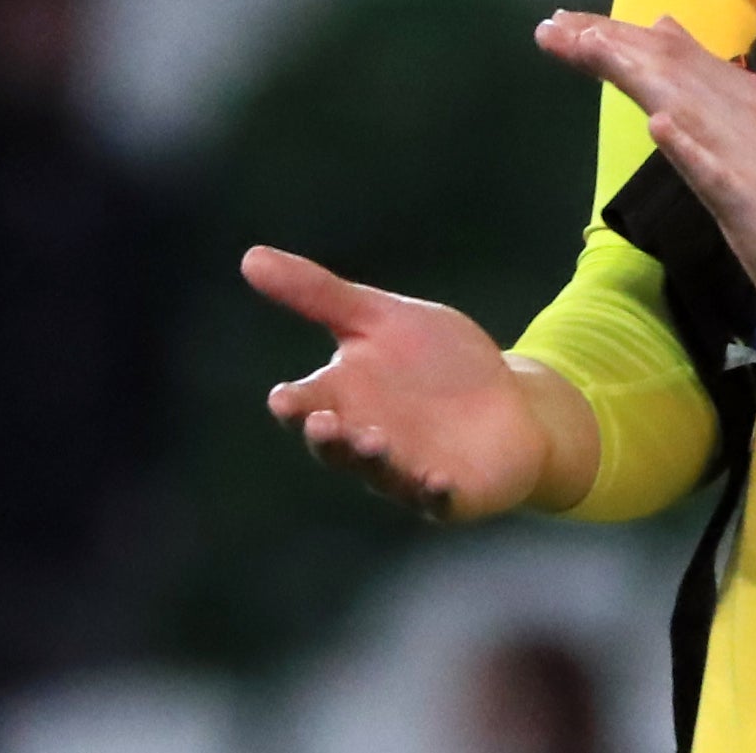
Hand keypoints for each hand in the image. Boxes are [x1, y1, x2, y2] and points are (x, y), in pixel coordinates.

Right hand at [241, 247, 595, 518]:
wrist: (507, 402)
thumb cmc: (434, 363)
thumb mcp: (381, 318)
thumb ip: (319, 294)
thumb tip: (249, 256)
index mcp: (343, 398)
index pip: (307, 403)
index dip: (295, 404)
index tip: (284, 398)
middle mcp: (365, 441)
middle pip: (337, 446)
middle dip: (329, 438)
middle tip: (323, 423)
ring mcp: (405, 473)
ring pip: (381, 473)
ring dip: (374, 459)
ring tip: (373, 440)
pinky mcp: (449, 495)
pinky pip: (437, 500)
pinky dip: (434, 492)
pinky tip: (437, 480)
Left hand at [536, 12, 755, 355]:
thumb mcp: (751, 141)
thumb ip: (709, 92)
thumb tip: (663, 33)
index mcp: (742, 103)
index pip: (668, 59)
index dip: (613, 38)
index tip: (560, 24)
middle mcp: (745, 116)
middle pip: (667, 70)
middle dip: (606, 43)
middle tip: (549, 26)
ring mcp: (751, 159)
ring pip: (688, 105)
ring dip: (637, 73)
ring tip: (588, 46)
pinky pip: (720, 173)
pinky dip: (691, 147)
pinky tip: (662, 127)